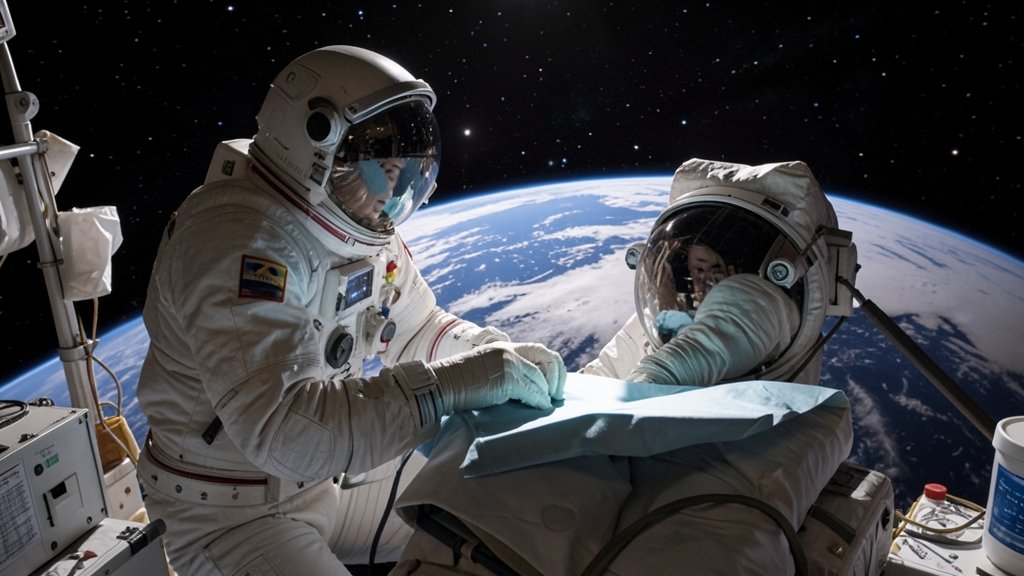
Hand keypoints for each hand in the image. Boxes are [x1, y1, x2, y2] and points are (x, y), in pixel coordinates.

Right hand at [430, 341, 564, 412]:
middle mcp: (509, 351)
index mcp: (504, 346)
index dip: (551, 367)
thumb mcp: (484, 368)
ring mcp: (509, 363)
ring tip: (547, 405)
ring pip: (540, 379)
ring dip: (546, 394)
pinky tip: (541, 408)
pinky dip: (539, 402)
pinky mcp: (508, 379)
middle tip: (556, 395)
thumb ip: (503, 370)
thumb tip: (522, 387)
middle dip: (556, 379)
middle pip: (546, 361)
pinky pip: (532, 392)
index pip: (538, 350)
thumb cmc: (458, 382)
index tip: (552, 384)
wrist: (441, 384)